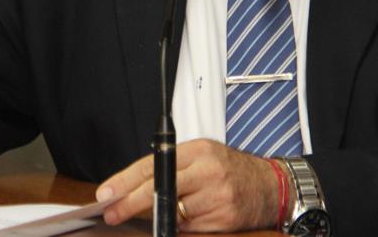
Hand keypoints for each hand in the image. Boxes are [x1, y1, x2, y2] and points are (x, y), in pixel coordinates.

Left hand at [95, 138, 277, 231]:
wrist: (270, 185)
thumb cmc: (229, 168)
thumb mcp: (201, 155)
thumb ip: (171, 166)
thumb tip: (131, 187)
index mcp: (198, 150)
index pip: (152, 165)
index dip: (125, 181)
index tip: (107, 193)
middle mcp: (208, 171)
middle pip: (159, 189)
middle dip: (129, 203)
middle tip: (112, 212)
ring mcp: (217, 196)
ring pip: (173, 212)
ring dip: (162, 216)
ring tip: (167, 210)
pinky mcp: (224, 219)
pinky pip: (190, 228)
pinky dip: (183, 225)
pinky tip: (188, 217)